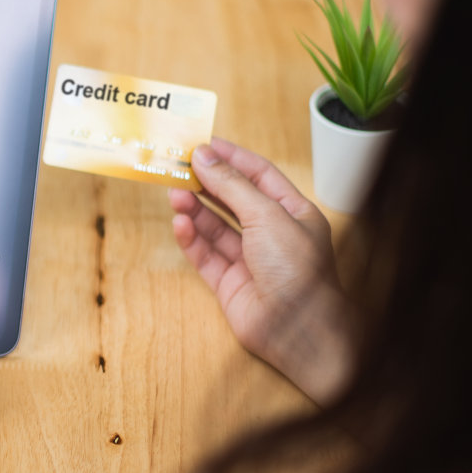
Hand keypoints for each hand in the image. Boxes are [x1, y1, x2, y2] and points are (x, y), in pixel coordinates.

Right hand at [169, 137, 351, 403]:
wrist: (297, 329)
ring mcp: (249, 260)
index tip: (203, 143)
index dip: (231, 158)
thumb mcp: (267, 215)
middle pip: (233, 200)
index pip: (259, 176)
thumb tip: (205, 156)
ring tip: (174, 193)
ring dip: (194, 209)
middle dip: (206, 183)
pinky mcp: (229, 283)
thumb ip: (232, 185)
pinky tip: (180, 223)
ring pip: (215, 227)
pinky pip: (205, 255)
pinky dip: (191, 238)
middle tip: (178, 166)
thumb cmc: (297, 271)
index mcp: (293, 214)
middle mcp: (272, 235)